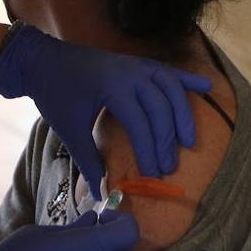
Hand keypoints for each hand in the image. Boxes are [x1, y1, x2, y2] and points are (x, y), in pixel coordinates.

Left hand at [0, 24, 211, 197]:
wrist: (44, 60)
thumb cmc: (56, 93)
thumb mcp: (69, 129)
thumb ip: (88, 159)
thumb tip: (101, 190)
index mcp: (111, 86)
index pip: (139, 122)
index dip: (149, 149)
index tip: (152, 173)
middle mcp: (130, 72)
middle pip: (159, 108)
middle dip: (166, 139)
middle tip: (168, 166)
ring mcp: (137, 65)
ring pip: (171, 89)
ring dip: (183, 115)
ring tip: (189, 141)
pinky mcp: (139, 63)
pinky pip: (169, 72)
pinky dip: (188, 80)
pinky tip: (207, 88)